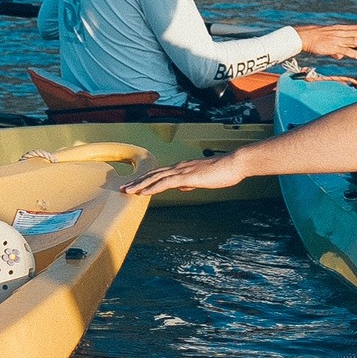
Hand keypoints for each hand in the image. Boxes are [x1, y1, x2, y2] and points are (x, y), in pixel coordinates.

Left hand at [123, 152, 252, 197]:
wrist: (234, 164)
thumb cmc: (222, 172)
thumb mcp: (203, 179)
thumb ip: (190, 182)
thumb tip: (181, 187)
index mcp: (182, 168)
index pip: (159, 174)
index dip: (145, 180)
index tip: (133, 185)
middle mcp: (179, 167)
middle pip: (152, 174)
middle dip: (136, 181)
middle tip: (122, 188)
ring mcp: (182, 171)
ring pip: (155, 178)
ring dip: (140, 185)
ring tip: (127, 191)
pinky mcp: (187, 177)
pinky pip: (166, 183)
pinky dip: (153, 187)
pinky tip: (144, 193)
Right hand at [295, 23, 356, 62]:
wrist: (303, 38)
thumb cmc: (314, 40)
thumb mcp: (327, 42)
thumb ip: (336, 49)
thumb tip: (341, 56)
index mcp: (340, 29)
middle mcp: (341, 33)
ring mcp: (338, 40)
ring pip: (356, 41)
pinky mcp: (333, 47)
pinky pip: (346, 51)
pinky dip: (355, 54)